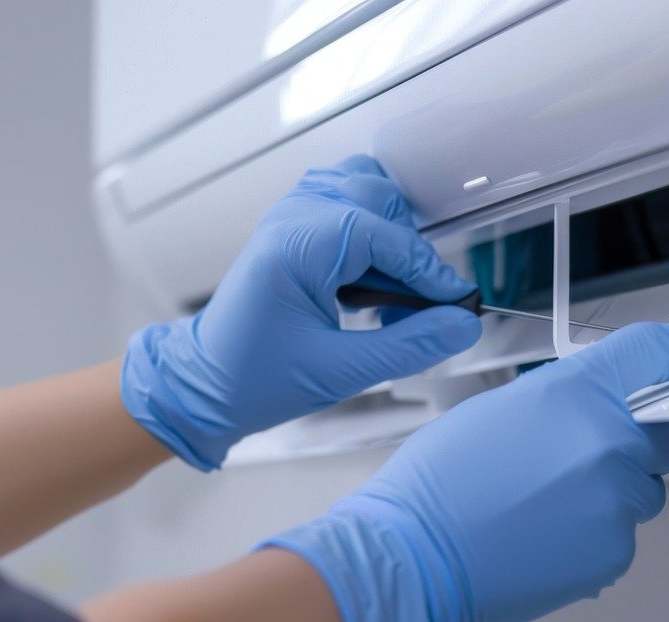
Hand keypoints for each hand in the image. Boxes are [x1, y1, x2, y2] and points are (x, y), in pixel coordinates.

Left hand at [121, 155, 481, 469]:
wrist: (205, 384)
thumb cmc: (256, 378)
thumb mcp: (340, 372)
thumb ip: (409, 346)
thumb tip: (462, 325)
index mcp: (295, 247)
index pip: (384, 235)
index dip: (428, 270)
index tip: (456, 304)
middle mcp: (291, 218)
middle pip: (378, 198)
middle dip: (408, 251)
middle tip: (419, 306)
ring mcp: (289, 215)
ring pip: (363, 189)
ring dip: (390, 232)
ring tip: (390, 291)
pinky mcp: (293, 226)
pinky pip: (345, 202)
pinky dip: (370, 229)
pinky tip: (371, 278)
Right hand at [265, 322, 668, 621]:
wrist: (415, 557)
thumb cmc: (439, 485)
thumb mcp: (497, 409)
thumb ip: (562, 400)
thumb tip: (594, 405)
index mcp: (576, 394)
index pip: (654, 355)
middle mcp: (608, 443)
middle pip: (666, 435)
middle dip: (636, 445)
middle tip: (582, 461)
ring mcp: (616, 502)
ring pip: (644, 491)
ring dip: (613, 495)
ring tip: (548, 508)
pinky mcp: (613, 553)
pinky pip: (623, 536)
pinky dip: (594, 538)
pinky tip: (545, 538)